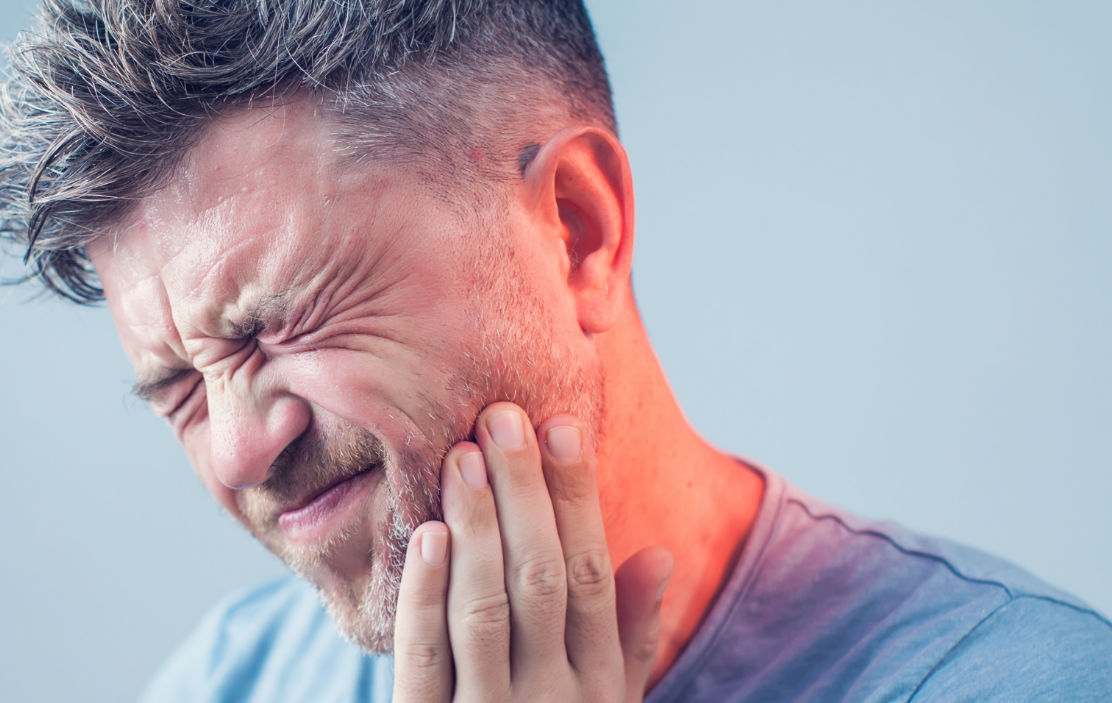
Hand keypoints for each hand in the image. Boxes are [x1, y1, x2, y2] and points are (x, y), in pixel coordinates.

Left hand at [392, 402, 673, 701]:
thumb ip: (633, 637)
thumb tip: (661, 554)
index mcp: (600, 688)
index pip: (595, 577)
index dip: (577, 500)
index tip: (562, 428)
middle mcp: (555, 702)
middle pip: (544, 580)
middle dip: (524, 494)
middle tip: (501, 415)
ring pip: (488, 608)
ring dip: (477, 527)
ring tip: (463, 455)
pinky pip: (425, 658)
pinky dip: (425, 594)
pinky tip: (429, 532)